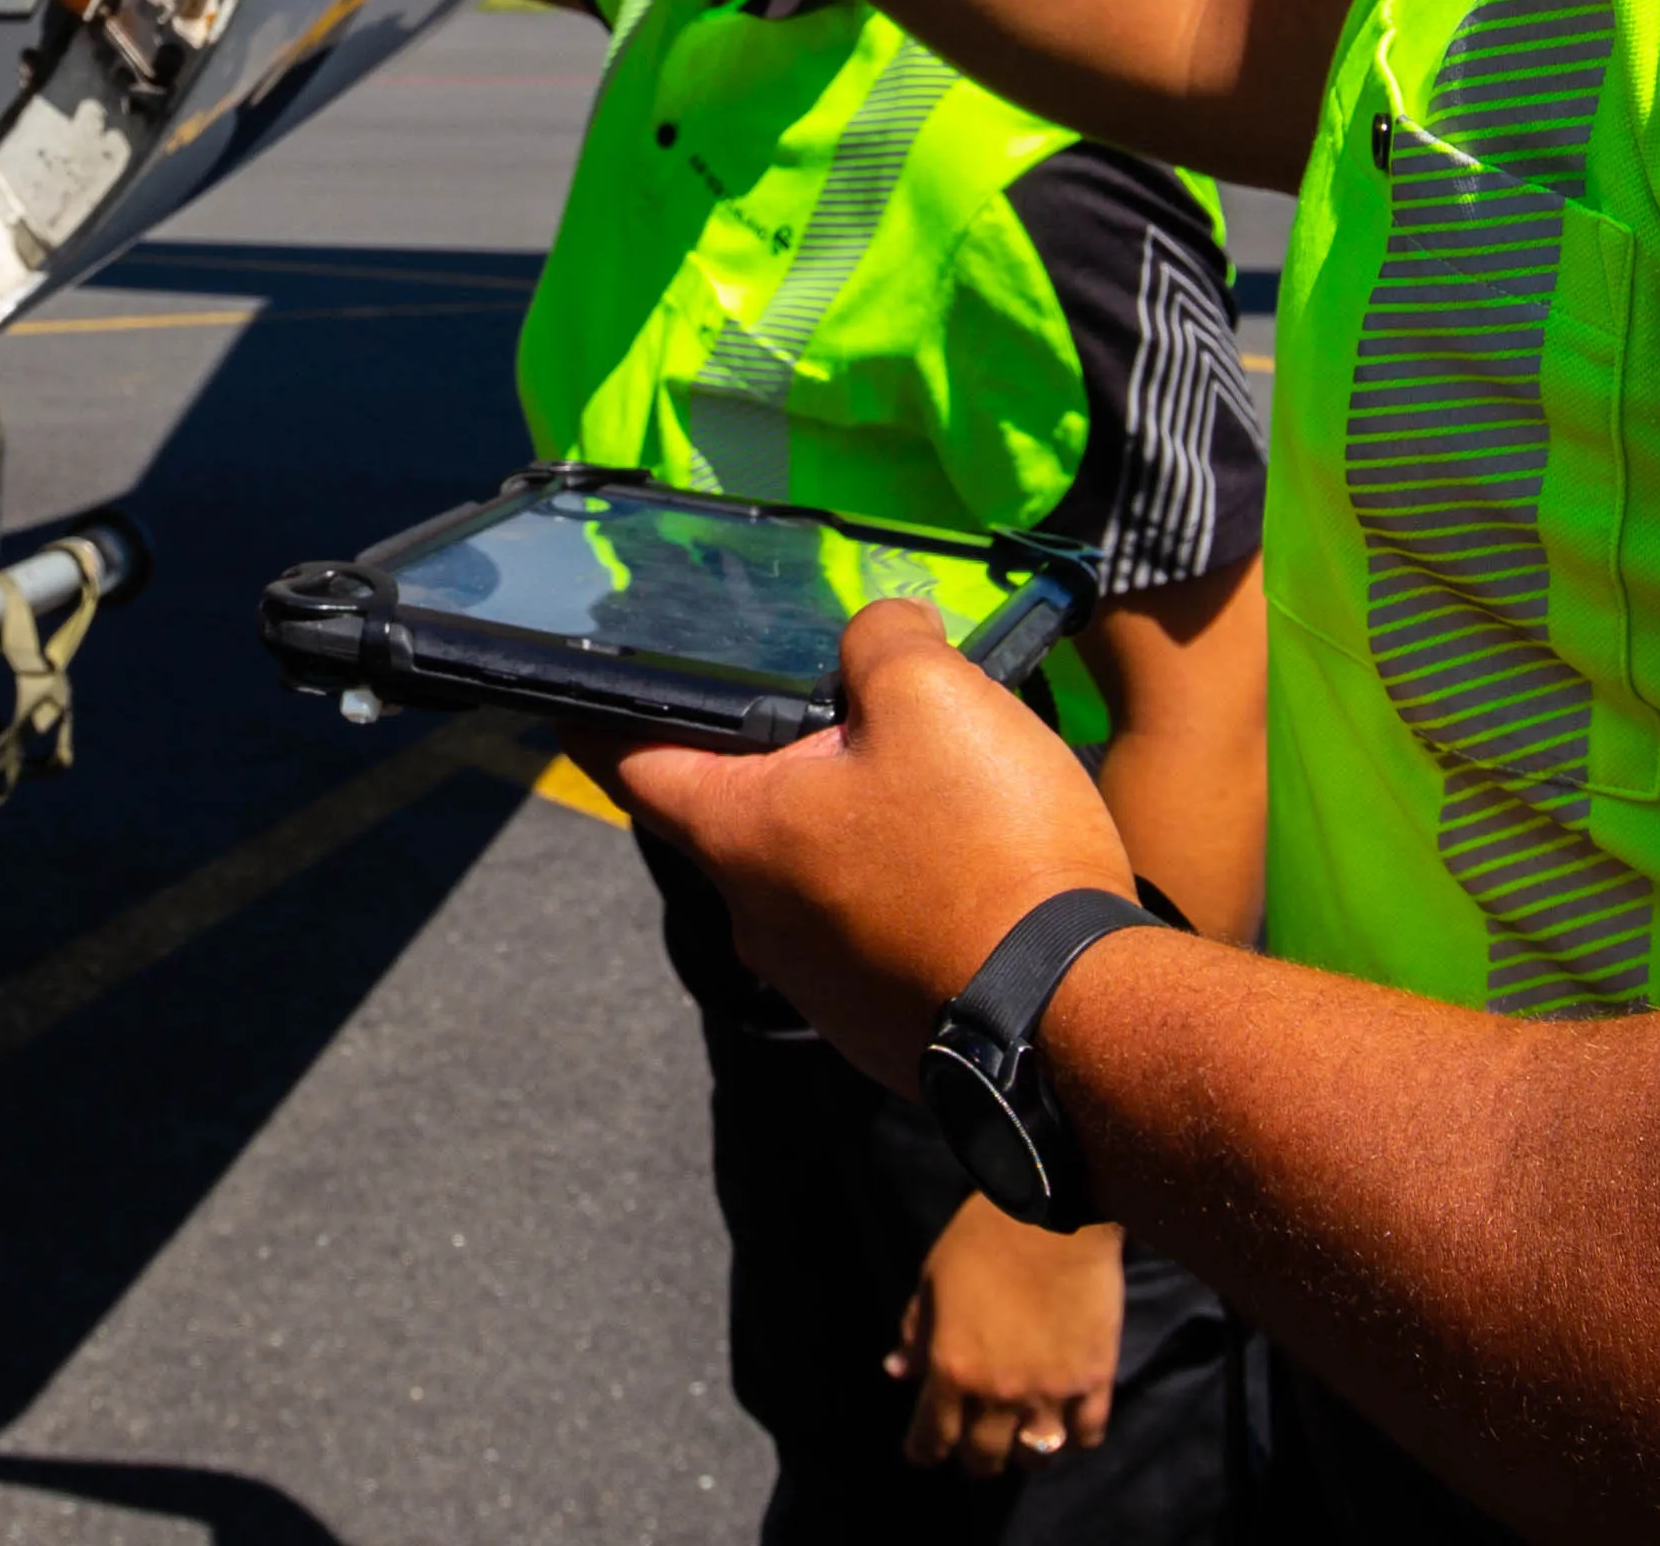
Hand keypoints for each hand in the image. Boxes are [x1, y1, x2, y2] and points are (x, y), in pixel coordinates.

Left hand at [610, 600, 1132, 1078]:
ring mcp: (819, 984)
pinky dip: (897, 889)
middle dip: (770, 761)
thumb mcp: (933, 696)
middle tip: (829, 710)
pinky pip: (871, 932)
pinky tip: (963, 864)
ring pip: (808, 877)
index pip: (628, 763)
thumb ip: (884, 642)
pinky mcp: (881, 1024)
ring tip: (924, 781)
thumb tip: (879, 635)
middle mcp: (758, 919)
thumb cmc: (987, 851)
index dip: (602, 714)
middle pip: (732, 817)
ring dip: (846, 827)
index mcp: (739, 836)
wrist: (1080, 1025)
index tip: (579, 687)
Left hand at [895, 1197, 1125, 1476]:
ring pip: (1036, 1456)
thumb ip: (916, 1332)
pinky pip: (1086, 1435)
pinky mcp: (1095, 1380)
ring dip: (1024, 1451)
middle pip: (984, 1459)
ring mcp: (1051, 1391)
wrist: (1054, 1212)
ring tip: (1023, 1436)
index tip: (924, 1451)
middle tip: (976, 1444)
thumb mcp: (932, 1279)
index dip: (923, 1450)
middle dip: (975, 1457)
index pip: (931, 1438)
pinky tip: (1066, 1421)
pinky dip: (1074, 1436)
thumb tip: (898, 1372)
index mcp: (952, 1368)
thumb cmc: (983, 1237)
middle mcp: (999, 1393)